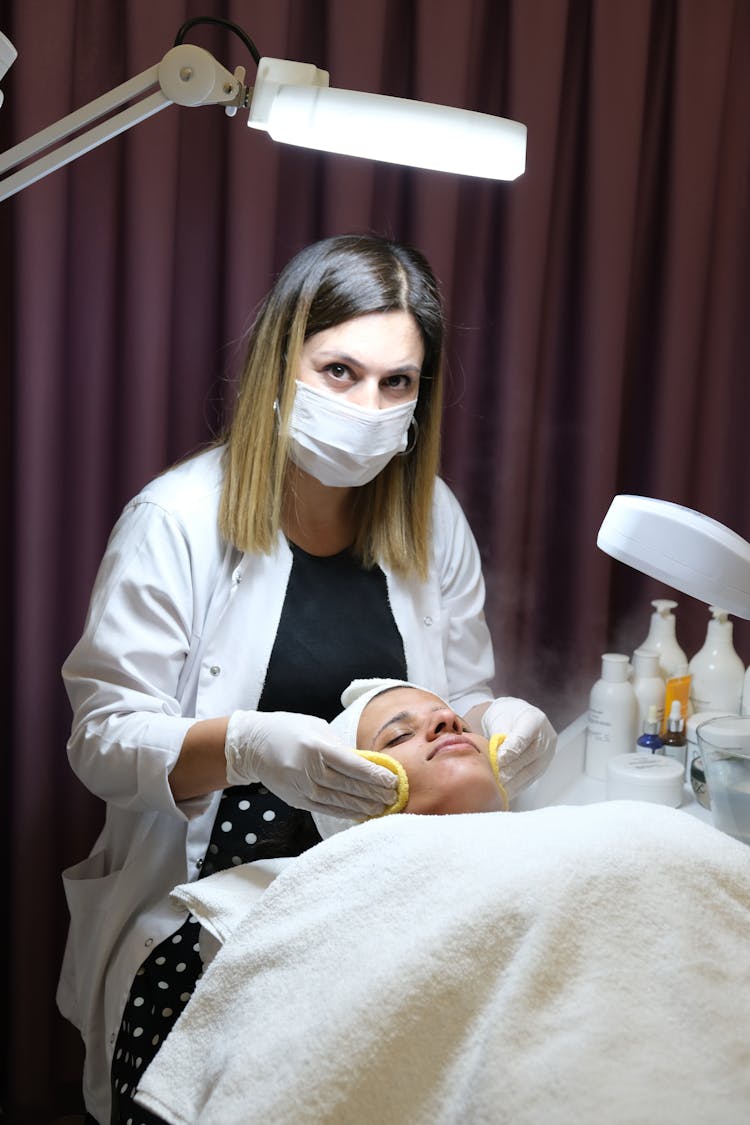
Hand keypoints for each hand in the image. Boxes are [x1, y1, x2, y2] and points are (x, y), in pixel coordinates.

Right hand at [224, 710, 397, 818]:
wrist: (253, 745)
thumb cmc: (289, 729)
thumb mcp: (317, 728)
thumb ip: (340, 747)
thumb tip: (365, 764)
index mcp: (315, 747)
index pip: (353, 765)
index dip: (375, 775)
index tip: (393, 780)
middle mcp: (308, 769)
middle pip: (349, 786)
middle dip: (374, 793)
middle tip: (394, 797)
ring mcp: (301, 787)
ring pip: (339, 801)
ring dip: (363, 806)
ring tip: (382, 808)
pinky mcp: (296, 800)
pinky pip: (326, 809)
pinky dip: (345, 812)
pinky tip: (360, 813)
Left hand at [481, 698, 556, 799]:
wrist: (517, 717)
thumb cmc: (506, 716)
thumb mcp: (500, 720)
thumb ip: (499, 738)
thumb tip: (495, 758)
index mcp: (534, 720)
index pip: (523, 739)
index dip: (509, 752)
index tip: (497, 762)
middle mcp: (546, 736)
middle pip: (529, 757)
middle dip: (510, 770)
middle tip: (495, 778)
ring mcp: (548, 752)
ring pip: (531, 770)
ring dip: (514, 782)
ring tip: (499, 789)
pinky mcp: (545, 765)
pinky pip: (532, 778)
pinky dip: (518, 786)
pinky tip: (507, 791)